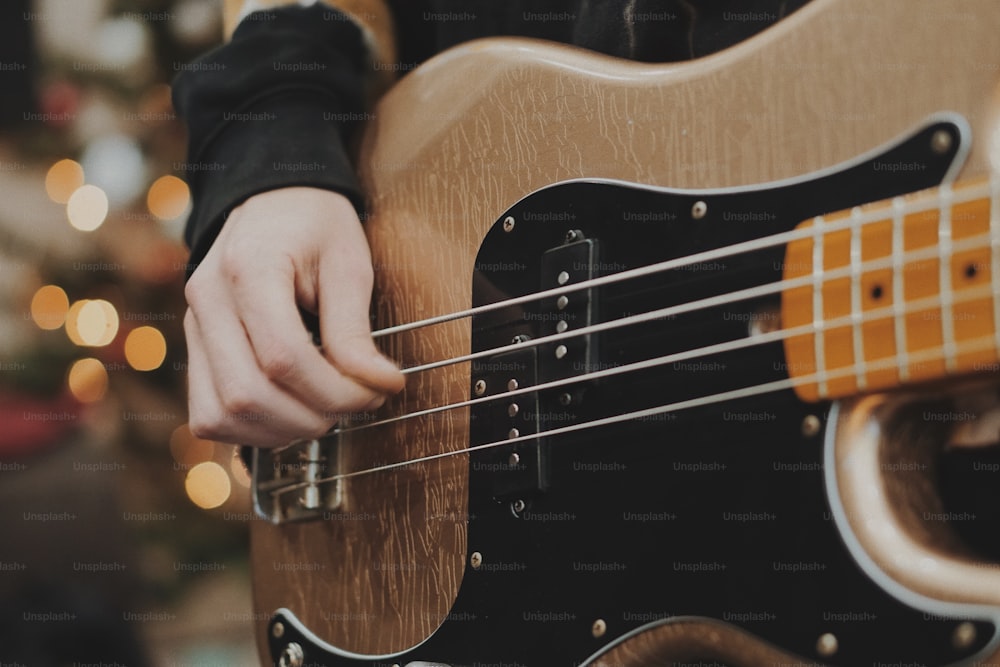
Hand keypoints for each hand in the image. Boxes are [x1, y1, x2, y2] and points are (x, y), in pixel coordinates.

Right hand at [184, 187, 403, 446]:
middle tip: (356, 404)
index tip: (378, 392)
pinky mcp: (194, 350)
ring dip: (282, 431)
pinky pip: (208, 415)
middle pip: (248, 394)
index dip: (336, 391)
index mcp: (248, 268)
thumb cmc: (314, 225)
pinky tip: (291, 413)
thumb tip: (380, 386)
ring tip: (326, 410)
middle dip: (313, 416)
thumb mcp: (348, 262)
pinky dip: (252, 430)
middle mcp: (207, 301)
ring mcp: (193, 328)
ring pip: (221, 415)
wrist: (271, 199)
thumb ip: (354, 328)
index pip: (284, 357)